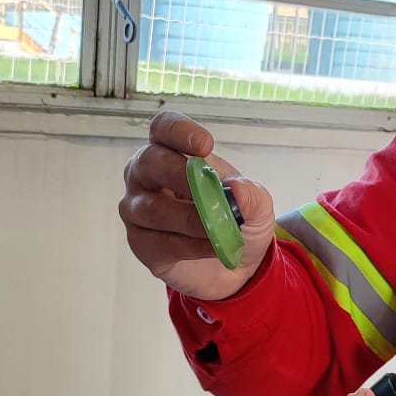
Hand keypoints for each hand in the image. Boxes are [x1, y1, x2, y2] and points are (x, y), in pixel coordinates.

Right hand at [119, 111, 276, 301]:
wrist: (237, 267)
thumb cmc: (238, 221)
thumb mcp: (257, 207)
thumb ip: (252, 195)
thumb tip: (238, 189)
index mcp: (172, 152)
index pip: (163, 128)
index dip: (178, 130)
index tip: (205, 145)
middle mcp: (147, 176)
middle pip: (149, 162)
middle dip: (180, 175)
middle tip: (210, 192)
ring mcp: (138, 209)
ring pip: (153, 208)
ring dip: (191, 219)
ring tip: (220, 230)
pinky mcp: (142, 243)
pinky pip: (160, 241)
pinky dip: (191, 245)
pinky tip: (214, 247)